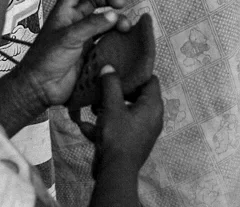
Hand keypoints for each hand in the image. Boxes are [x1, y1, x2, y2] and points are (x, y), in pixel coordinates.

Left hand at [18, 0, 126, 106]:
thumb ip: (91, 25)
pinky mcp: (89, 51)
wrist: (41, 88)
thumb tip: (114, 15)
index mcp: (64, 12)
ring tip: (126, 27)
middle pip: (94, 1)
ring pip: (103, 20)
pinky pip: (106, 39)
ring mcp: (83, 36)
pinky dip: (116, 37)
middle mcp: (74, 21)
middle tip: (121, 4)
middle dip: (109, 0)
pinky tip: (123, 39)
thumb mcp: (68, 37)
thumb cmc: (47, 58)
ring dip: (116, 20)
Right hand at [85, 68, 164, 192]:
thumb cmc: (117, 136)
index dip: (136, 73)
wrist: (115, 172)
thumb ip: (111, 85)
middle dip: (118, 91)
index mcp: (153, 106)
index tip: (120, 68)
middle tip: (104, 85)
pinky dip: (106, 126)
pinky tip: (86, 127)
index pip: (150, 80)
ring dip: (109, 108)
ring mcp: (143, 131)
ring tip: (93, 106)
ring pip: (126, 112)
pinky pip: (120, 128)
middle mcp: (152, 117)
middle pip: (137, 96)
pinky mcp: (132, 142)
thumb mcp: (112, 107)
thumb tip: (109, 67)